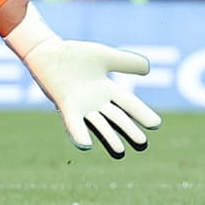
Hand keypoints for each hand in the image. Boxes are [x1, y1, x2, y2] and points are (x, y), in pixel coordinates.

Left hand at [3, 8, 159, 157]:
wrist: (48, 52)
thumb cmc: (75, 55)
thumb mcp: (106, 56)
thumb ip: (127, 62)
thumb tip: (148, 69)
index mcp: (106, 89)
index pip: (128, 103)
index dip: (141, 113)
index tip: (156, 125)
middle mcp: (95, 101)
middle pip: (116, 117)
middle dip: (129, 130)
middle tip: (142, 143)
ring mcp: (80, 105)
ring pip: (98, 124)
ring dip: (109, 138)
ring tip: (120, 152)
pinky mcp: (65, 106)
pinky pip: (73, 123)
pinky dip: (79, 134)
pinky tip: (86, 146)